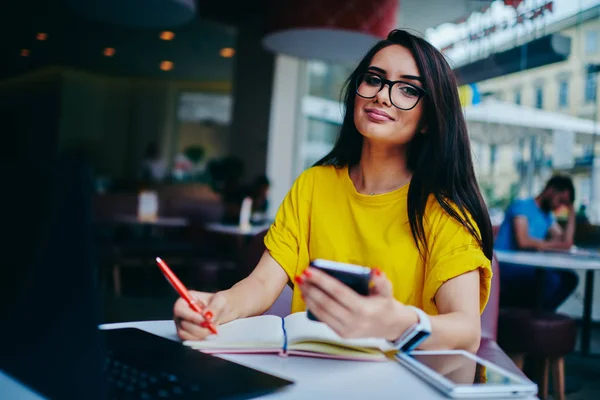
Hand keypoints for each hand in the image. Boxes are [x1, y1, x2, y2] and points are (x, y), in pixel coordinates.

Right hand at [173, 291, 229, 340]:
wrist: (224, 311)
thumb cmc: (220, 303)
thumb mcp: (220, 301)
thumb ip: (214, 307)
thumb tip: (207, 316)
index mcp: (185, 300)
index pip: (179, 309)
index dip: (191, 317)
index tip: (206, 321)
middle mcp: (181, 313)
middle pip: (182, 324)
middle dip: (199, 327)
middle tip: (212, 326)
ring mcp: (181, 324)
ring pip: (185, 334)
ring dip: (201, 334)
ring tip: (212, 328)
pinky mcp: (186, 334)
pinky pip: (188, 340)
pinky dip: (200, 339)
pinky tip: (208, 332)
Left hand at [297, 267, 416, 340]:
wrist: (390, 326)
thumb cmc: (385, 305)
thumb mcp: (387, 291)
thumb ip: (381, 281)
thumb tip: (375, 270)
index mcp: (363, 309)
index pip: (338, 292)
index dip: (322, 281)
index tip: (309, 270)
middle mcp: (353, 322)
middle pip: (326, 302)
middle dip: (311, 288)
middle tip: (301, 275)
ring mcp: (346, 330)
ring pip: (322, 312)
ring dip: (309, 297)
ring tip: (301, 284)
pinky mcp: (341, 334)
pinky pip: (323, 320)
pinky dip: (313, 308)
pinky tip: (306, 296)